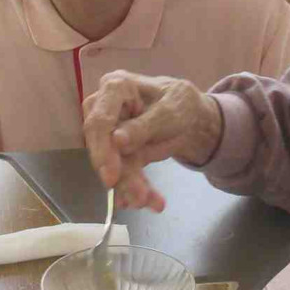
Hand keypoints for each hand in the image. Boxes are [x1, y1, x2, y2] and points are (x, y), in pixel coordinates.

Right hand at [82, 71, 222, 211]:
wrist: (190, 115)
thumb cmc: (179, 103)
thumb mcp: (170, 112)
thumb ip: (144, 125)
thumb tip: (116, 140)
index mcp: (115, 87)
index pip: (100, 121)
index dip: (102, 150)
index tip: (110, 178)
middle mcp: (104, 108)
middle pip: (102, 146)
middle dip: (120, 175)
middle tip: (138, 199)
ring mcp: (108, 132)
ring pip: (112, 164)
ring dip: (129, 187)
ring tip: (150, 202)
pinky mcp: (116, 152)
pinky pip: (121, 172)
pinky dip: (133, 189)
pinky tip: (147, 201)